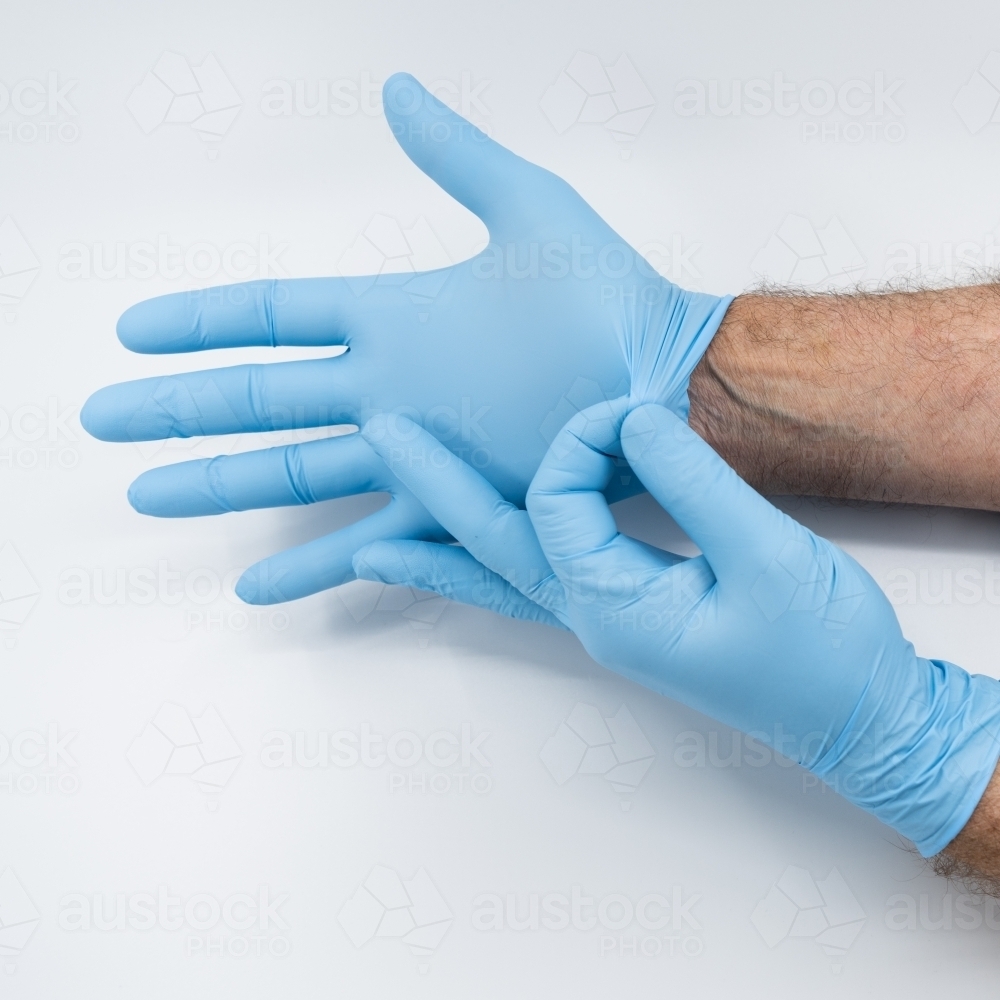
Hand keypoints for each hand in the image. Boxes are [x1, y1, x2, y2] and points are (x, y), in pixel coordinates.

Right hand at [80, 72, 730, 603]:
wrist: (668, 383)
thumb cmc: (613, 299)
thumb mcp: (529, 211)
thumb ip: (456, 156)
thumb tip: (394, 87)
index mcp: (396, 317)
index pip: (276, 315)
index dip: (205, 321)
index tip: (137, 329)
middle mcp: (391, 389)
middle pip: (262, 399)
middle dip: (181, 409)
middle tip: (105, 420)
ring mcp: (419, 453)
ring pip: (295, 472)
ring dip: (220, 483)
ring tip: (149, 496)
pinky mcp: (456, 506)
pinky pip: (371, 541)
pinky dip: (313, 566)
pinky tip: (254, 586)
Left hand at [353, 400, 999, 856]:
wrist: (862, 716)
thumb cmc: (823, 651)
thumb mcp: (764, 552)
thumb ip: (690, 479)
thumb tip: (633, 419)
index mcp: (614, 603)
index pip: (556, 498)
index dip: (584, 436)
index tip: (637, 409)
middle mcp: (592, 615)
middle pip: (488, 545)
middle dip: (433, 491)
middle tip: (382, 438)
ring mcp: (605, 619)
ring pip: (501, 573)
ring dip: (442, 540)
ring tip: (376, 536)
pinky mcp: (628, 611)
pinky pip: (535, 584)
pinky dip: (486, 567)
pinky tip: (462, 561)